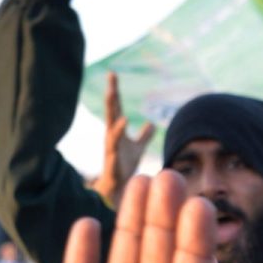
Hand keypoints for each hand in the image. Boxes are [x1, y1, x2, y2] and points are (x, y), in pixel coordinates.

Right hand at [95, 71, 154, 208]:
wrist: (118, 189)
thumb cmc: (125, 167)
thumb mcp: (137, 148)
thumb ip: (144, 136)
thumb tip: (152, 123)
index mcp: (117, 131)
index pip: (116, 107)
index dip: (114, 91)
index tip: (112, 74)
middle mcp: (111, 138)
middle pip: (111, 114)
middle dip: (111, 98)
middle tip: (111, 82)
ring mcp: (111, 150)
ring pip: (111, 131)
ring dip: (115, 120)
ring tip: (118, 107)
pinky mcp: (112, 164)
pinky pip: (114, 151)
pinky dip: (117, 142)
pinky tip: (120, 133)